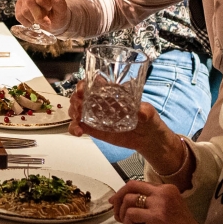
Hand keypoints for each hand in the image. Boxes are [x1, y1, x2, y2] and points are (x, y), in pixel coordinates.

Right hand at [15, 0, 68, 29]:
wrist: (55, 23)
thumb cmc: (59, 13)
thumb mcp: (61, 7)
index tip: (50, 7)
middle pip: (29, 1)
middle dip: (39, 14)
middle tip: (47, 20)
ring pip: (24, 10)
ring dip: (34, 19)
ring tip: (42, 21)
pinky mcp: (19, 7)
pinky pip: (19, 16)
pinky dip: (27, 22)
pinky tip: (33, 22)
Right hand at [67, 82, 185, 172]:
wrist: (149, 140)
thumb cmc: (149, 120)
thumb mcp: (149, 112)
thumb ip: (144, 110)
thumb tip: (140, 110)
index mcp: (111, 93)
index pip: (93, 83)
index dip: (84, 84)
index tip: (83, 89)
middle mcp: (100, 103)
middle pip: (80, 96)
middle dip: (75, 99)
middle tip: (79, 107)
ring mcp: (96, 116)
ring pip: (76, 110)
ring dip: (73, 113)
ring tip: (78, 120)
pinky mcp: (94, 129)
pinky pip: (79, 126)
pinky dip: (74, 128)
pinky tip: (78, 132)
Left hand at [110, 182, 209, 223]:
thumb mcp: (166, 208)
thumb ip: (150, 203)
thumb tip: (125, 203)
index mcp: (166, 188)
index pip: (138, 184)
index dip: (123, 192)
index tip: (116, 202)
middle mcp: (162, 192)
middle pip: (130, 186)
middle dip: (118, 198)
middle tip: (115, 211)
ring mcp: (160, 203)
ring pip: (128, 200)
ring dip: (122, 214)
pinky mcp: (156, 216)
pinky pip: (131, 215)